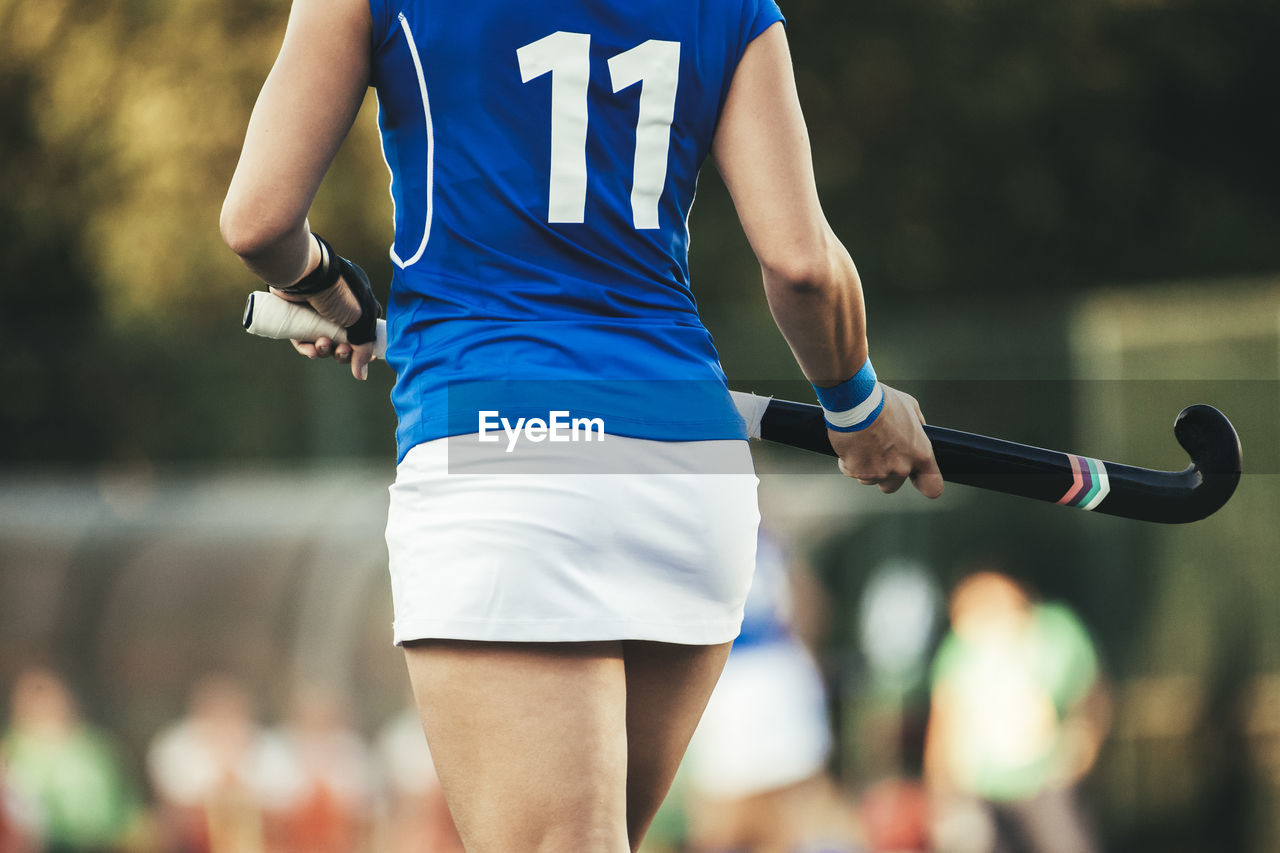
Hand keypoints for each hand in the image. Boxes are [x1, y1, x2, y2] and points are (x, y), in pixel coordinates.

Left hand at [271, 277, 375, 380]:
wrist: (304, 275)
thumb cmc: (338, 292)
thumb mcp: (361, 320)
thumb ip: (364, 348)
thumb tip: (361, 375)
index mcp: (358, 301)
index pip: (364, 330)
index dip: (364, 347)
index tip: (365, 358)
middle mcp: (337, 306)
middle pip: (343, 340)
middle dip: (344, 351)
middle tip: (342, 350)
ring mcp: (315, 311)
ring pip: (323, 341)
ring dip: (326, 350)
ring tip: (323, 345)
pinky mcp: (296, 316)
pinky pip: (303, 339)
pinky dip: (308, 349)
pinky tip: (311, 351)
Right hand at [828, 385, 943, 497]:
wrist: (855, 401)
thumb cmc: (881, 401)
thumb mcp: (910, 407)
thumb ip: (917, 425)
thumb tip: (918, 430)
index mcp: (920, 454)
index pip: (932, 487)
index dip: (924, 484)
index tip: (917, 479)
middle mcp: (901, 467)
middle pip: (891, 486)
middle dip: (884, 473)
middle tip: (876, 453)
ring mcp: (878, 472)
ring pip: (869, 479)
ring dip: (864, 466)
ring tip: (861, 443)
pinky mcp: (857, 471)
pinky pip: (851, 471)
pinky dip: (848, 460)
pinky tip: (850, 443)